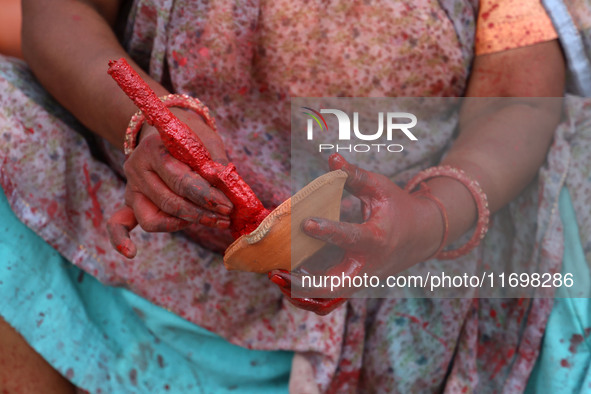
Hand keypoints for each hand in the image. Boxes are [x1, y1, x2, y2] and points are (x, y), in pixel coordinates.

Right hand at [108, 108, 232, 257]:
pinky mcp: (129, 201)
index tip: (229, 207)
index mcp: (154, 149)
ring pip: (152, 218)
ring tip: (208, 221)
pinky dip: (121, 238)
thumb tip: (228, 187)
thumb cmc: (190, 137)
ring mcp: (131, 187)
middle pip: (169, 202)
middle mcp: (137, 168)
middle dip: (201, 214)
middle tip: (225, 218)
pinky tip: (131, 253)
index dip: (207, 197)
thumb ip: (216, 163)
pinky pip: (120, 223)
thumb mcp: (206, 141)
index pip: (181, 181)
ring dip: (182, 224)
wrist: (164, 130)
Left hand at [269, 153, 442, 314]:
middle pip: (333, 287)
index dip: (328, 231)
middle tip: (276, 271)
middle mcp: (367, 266)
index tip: (305, 223)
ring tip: (275, 276)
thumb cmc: (398, 208)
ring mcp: (360, 280)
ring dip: (300, 294)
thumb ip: (354, 175)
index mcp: (376, 239)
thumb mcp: (380, 188)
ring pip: (327, 300)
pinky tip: (287, 277)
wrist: (421, 236)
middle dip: (302, 285)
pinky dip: (307, 294)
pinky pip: (328, 299)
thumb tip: (332, 157)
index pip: (351, 238)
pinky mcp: (353, 285)